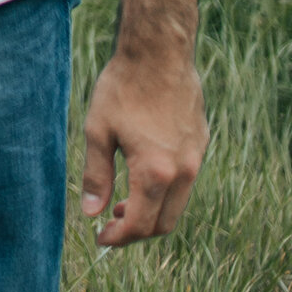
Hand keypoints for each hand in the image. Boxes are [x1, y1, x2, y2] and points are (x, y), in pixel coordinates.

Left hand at [79, 39, 206, 245]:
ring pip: (177, 204)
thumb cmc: (123, 88)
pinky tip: (143, 175)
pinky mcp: (201, 144)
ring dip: (151, 211)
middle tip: (110, 222)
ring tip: (123, 201)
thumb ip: (96, 175)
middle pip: (164, 224)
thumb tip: (91, 213)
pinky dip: (165, 191)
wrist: (160, 53)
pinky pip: (185, 181)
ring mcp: (196, 158)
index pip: (140, 225)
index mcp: (155, 172)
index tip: (100, 237)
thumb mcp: (98, 130)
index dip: (118, 238)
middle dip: (136, 231)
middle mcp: (182, 171)